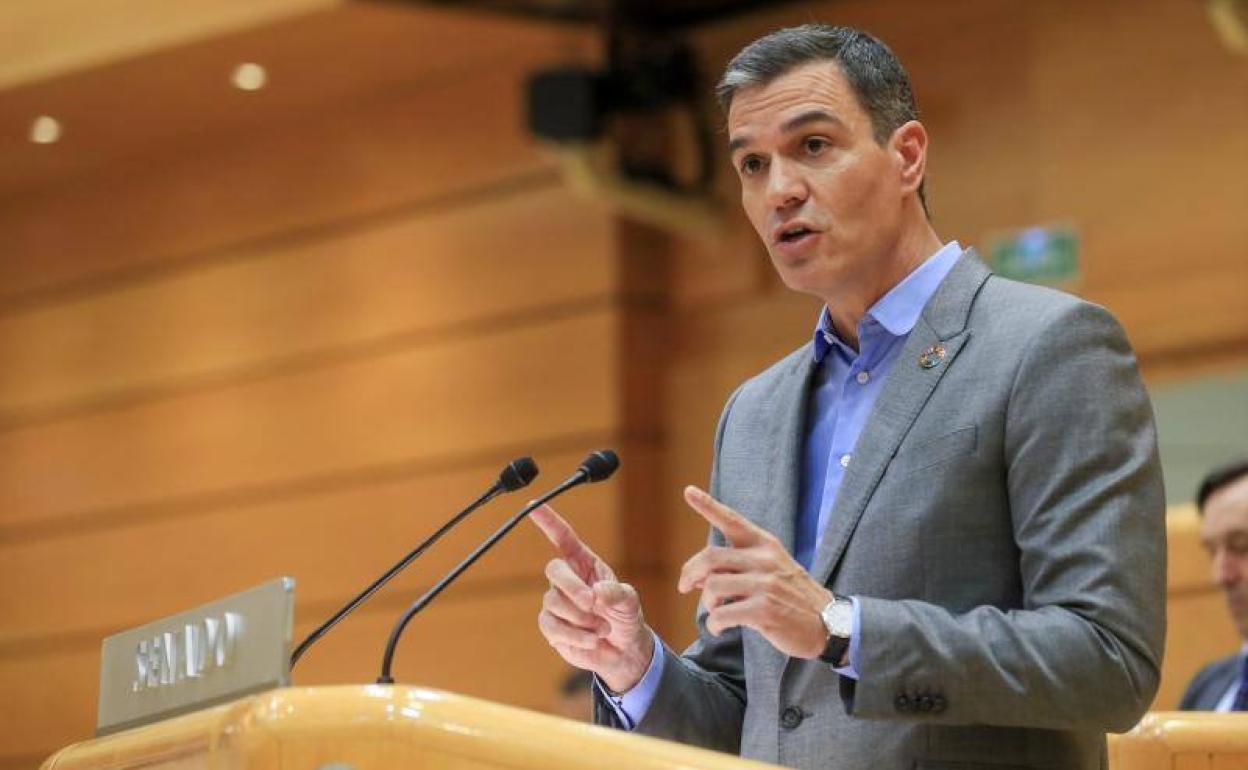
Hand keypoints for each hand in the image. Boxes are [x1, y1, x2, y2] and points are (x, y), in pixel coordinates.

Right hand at [530, 504, 654, 692]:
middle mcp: (567, 579)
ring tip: (602, 628)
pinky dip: (575, 635)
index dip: (548, 521)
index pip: (563, 538)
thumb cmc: (624, 616)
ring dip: (581, 619)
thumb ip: (617, 594)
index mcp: (585, 564)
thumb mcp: (629, 602)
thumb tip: (598, 591)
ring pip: (553, 602)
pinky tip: (592, 640)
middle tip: (592, 603)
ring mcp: (556, 602)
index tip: (532, 506)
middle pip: (554, 570)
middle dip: (572, 587)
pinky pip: (553, 626)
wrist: (622, 650)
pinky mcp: (551, 625)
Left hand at [680, 485, 832, 658]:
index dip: (708, 506)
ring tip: (715, 611)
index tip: (689, 491)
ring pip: (713, 586)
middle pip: (710, 557)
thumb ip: (739, 565)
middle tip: (684, 586)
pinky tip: (719, 628)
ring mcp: (765, 585)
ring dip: (706, 603)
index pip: (733, 520)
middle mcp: (764, 560)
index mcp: (765, 545)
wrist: (828, 622)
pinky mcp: (764, 611)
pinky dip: (714, 624)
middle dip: (689, 572)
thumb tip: (699, 576)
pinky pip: (722, 614)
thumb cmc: (792, 596)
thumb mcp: (772, 568)